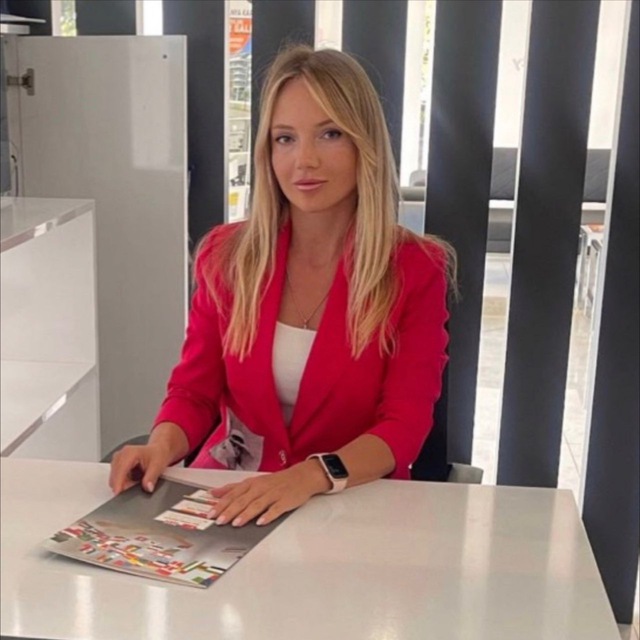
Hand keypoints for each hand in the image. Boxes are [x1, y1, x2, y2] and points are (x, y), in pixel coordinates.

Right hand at [109, 442, 174, 494]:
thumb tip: (147, 487)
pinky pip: (116, 478)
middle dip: (122, 485)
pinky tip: (133, 480)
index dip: (118, 483)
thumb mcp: (158, 466)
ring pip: (114, 478)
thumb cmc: (158, 455)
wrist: (158, 450)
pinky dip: (123, 482)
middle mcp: (121, 454)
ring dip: (123, 484)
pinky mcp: (117, 464)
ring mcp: (118, 459)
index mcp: (130, 453)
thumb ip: (151, 477)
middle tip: (135, 488)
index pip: (120, 470)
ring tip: (137, 481)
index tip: (118, 494)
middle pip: (115, 475)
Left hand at [209, 460, 330, 526]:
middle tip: (220, 521)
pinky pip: (276, 508)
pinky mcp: (285, 501)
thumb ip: (234, 488)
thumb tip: (214, 493)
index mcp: (252, 483)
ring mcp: (274, 494)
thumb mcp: (253, 482)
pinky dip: (268, 515)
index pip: (234, 493)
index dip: (222, 503)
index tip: (211, 513)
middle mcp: (261, 487)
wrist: (302, 477)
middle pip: (244, 499)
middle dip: (231, 510)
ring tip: (236, 523)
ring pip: (258, 504)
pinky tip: (261, 522)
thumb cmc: (276, 481)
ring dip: (246, 514)